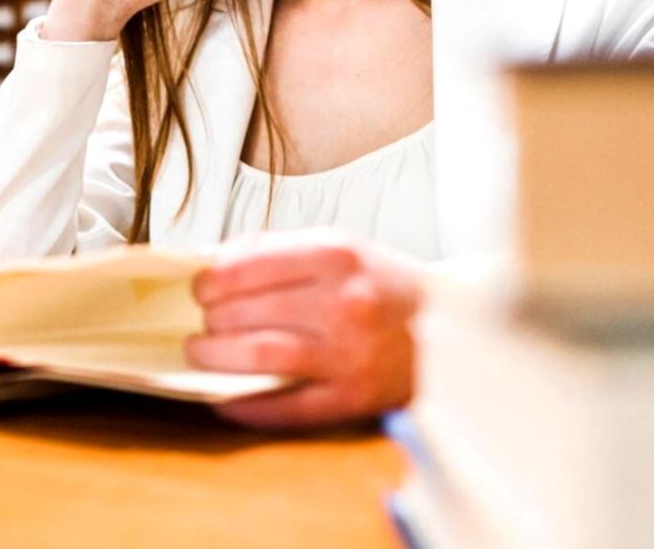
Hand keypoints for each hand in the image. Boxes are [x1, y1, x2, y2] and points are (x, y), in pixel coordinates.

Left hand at [186, 229, 421, 429]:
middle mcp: (343, 302)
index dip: (210, 281)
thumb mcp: (340, 247)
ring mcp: (350, 353)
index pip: (247, 267)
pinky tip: (225, 399)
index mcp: (336, 256)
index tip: (199, 289)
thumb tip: (213, 261)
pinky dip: (247, 405)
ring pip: (260, 355)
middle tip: (200, 323)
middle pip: (248, 312)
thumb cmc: (386, 287)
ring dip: (217, 357)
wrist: (455, 330)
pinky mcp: (354, 397)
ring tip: (200, 353)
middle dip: (210, 320)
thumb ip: (277, 250)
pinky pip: (287, 406)